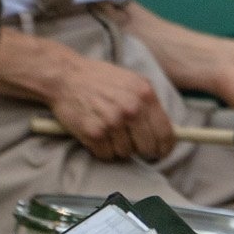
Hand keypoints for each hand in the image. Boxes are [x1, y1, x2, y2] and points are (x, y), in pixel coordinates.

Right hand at [47, 54, 173, 160]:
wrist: (68, 78)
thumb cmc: (102, 79)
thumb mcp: (134, 82)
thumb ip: (149, 103)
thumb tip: (163, 127)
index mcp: (145, 95)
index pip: (165, 131)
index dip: (166, 147)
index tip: (163, 153)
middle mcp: (131, 109)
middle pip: (147, 146)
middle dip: (144, 150)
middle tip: (136, 147)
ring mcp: (112, 122)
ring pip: (125, 152)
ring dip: (120, 148)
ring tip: (112, 133)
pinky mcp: (93, 133)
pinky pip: (106, 155)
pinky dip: (103, 150)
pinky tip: (99, 136)